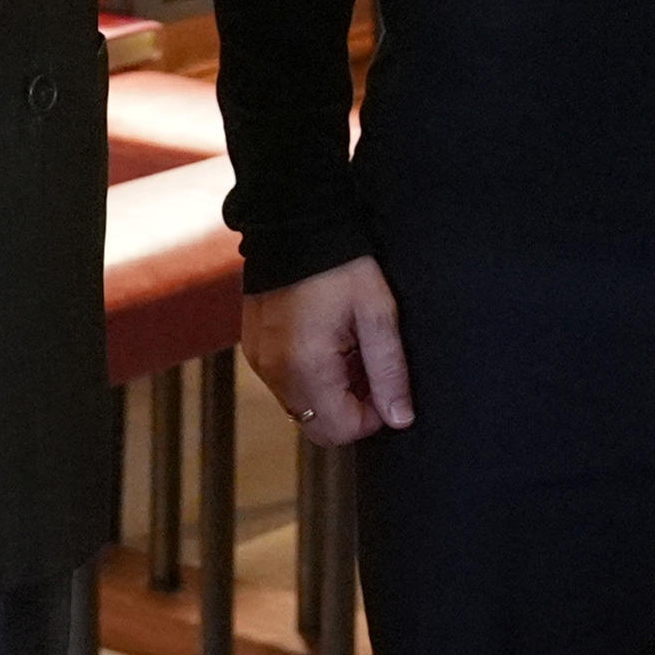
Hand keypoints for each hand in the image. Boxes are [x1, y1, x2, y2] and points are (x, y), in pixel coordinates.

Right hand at [243, 256, 415, 447]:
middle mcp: (275, 371)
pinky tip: (323, 339)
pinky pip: (285, 382)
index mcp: (306, 366)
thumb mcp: (378, 314)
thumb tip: (400, 418)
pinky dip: (308, 374)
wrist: (294, 223)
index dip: (371, 416)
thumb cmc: (340, 263)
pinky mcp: (254, 349)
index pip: (340, 430)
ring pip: (302, 406)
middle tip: (365, 364)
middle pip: (318, 425)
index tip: (382, 382)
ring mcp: (260, 361)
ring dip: (329, 390)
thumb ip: (389, 371)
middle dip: (349, 406)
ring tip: (344, 346)